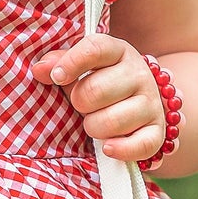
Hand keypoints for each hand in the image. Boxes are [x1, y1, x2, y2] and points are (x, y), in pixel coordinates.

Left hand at [28, 33, 166, 163]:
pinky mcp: (158, 131)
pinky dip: (121, 150)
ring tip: (94, 123)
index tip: (56, 77)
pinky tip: (107, 147)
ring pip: (112, 121)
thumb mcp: (82, 66)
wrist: (143, 99)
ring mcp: (151, 103)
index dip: (71, 63)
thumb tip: (40, 69)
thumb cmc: (102, 81)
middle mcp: (139, 74)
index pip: (95, 49)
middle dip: (79, 103)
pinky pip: (141, 145)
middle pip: (96, 91)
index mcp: (118, 51)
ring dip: (94, 127)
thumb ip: (59, 63)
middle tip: (81, 105)